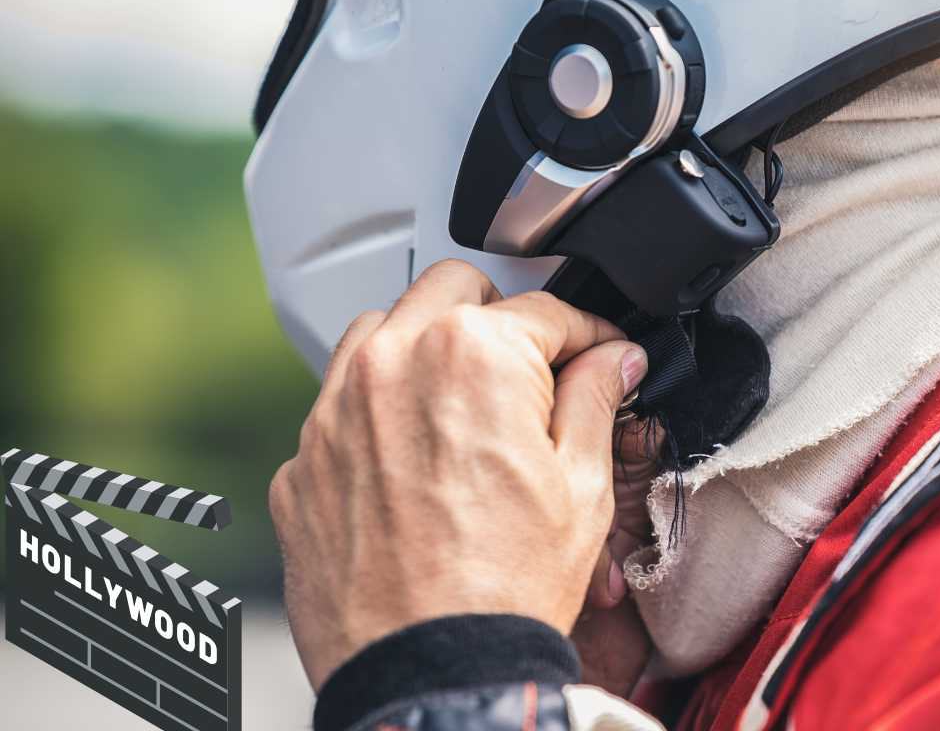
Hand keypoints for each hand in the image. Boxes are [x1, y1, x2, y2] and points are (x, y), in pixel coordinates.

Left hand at [268, 260, 648, 689]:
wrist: (427, 674)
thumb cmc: (504, 591)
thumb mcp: (582, 488)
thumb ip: (597, 401)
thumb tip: (612, 361)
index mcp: (474, 356)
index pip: (545, 311)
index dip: (588, 333)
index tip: (599, 354)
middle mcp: (392, 363)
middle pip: (455, 289)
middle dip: (502, 318)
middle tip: (532, 370)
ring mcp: (336, 410)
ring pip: (384, 329)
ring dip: (428, 345)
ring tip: (466, 403)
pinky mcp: (303, 459)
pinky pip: (340, 401)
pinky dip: (378, 408)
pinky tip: (413, 454)